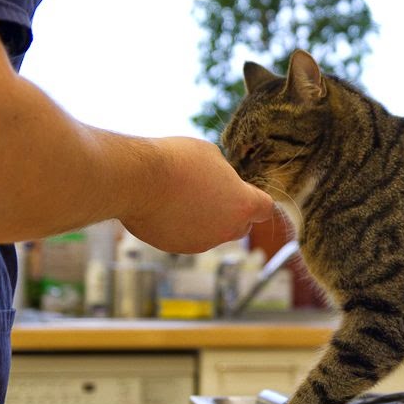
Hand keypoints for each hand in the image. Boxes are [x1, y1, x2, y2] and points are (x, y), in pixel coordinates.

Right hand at [120, 137, 273, 253]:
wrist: (137, 181)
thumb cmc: (177, 162)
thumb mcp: (211, 155)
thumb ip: (224, 174)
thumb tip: (221, 180)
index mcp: (242, 205)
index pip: (265, 208)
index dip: (256, 198)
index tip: (244, 190)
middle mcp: (227, 229)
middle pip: (242, 225)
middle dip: (233, 212)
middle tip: (214, 191)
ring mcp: (203, 242)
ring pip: (213, 232)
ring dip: (206, 219)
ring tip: (184, 195)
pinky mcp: (178, 248)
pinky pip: (188, 237)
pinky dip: (183, 226)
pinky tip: (167, 207)